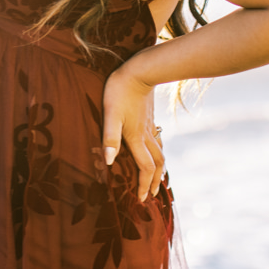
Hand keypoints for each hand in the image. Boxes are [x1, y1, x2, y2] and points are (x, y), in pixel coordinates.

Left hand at [101, 65, 164, 202]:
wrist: (140, 70)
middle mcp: (147, 135)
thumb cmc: (120, 91)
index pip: (144, 168)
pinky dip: (159, 152)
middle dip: (153, 181)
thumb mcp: (110, 114)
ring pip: (160, 153)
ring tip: (157, 179)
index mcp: (136, 137)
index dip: (143, 185)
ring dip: (159, 169)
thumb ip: (109, 138)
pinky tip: (156, 150)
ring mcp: (151, 126)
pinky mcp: (151, 118)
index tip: (141, 199)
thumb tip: (109, 161)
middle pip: (156, 164)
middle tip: (151, 195)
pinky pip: (159, 140)